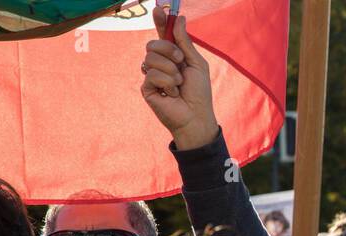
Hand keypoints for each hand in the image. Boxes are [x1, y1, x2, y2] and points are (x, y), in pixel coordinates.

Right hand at [141, 3, 217, 150]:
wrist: (196, 116)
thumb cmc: (199, 93)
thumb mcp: (196, 63)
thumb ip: (185, 42)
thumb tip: (179, 18)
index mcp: (172, 56)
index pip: (161, 35)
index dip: (159, 21)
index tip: (158, 9)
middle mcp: (160, 64)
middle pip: (152, 44)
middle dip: (169, 50)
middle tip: (180, 62)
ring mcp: (151, 76)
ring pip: (150, 58)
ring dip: (170, 70)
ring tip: (179, 84)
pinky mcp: (146, 88)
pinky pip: (152, 74)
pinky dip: (167, 82)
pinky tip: (172, 94)